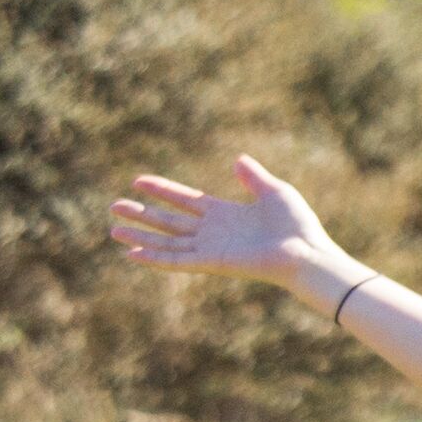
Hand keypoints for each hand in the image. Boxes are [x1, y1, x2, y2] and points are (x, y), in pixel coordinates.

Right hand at [109, 155, 341, 291]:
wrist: (306, 253)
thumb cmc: (297, 225)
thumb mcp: (274, 192)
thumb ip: (253, 177)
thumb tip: (239, 159)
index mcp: (225, 214)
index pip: (185, 200)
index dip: (162, 190)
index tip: (138, 181)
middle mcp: (213, 232)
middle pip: (169, 221)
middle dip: (142, 214)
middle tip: (115, 206)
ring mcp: (210, 248)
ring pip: (167, 241)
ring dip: (140, 236)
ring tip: (114, 230)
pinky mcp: (211, 262)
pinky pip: (177, 260)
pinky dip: (155, 257)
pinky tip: (132, 254)